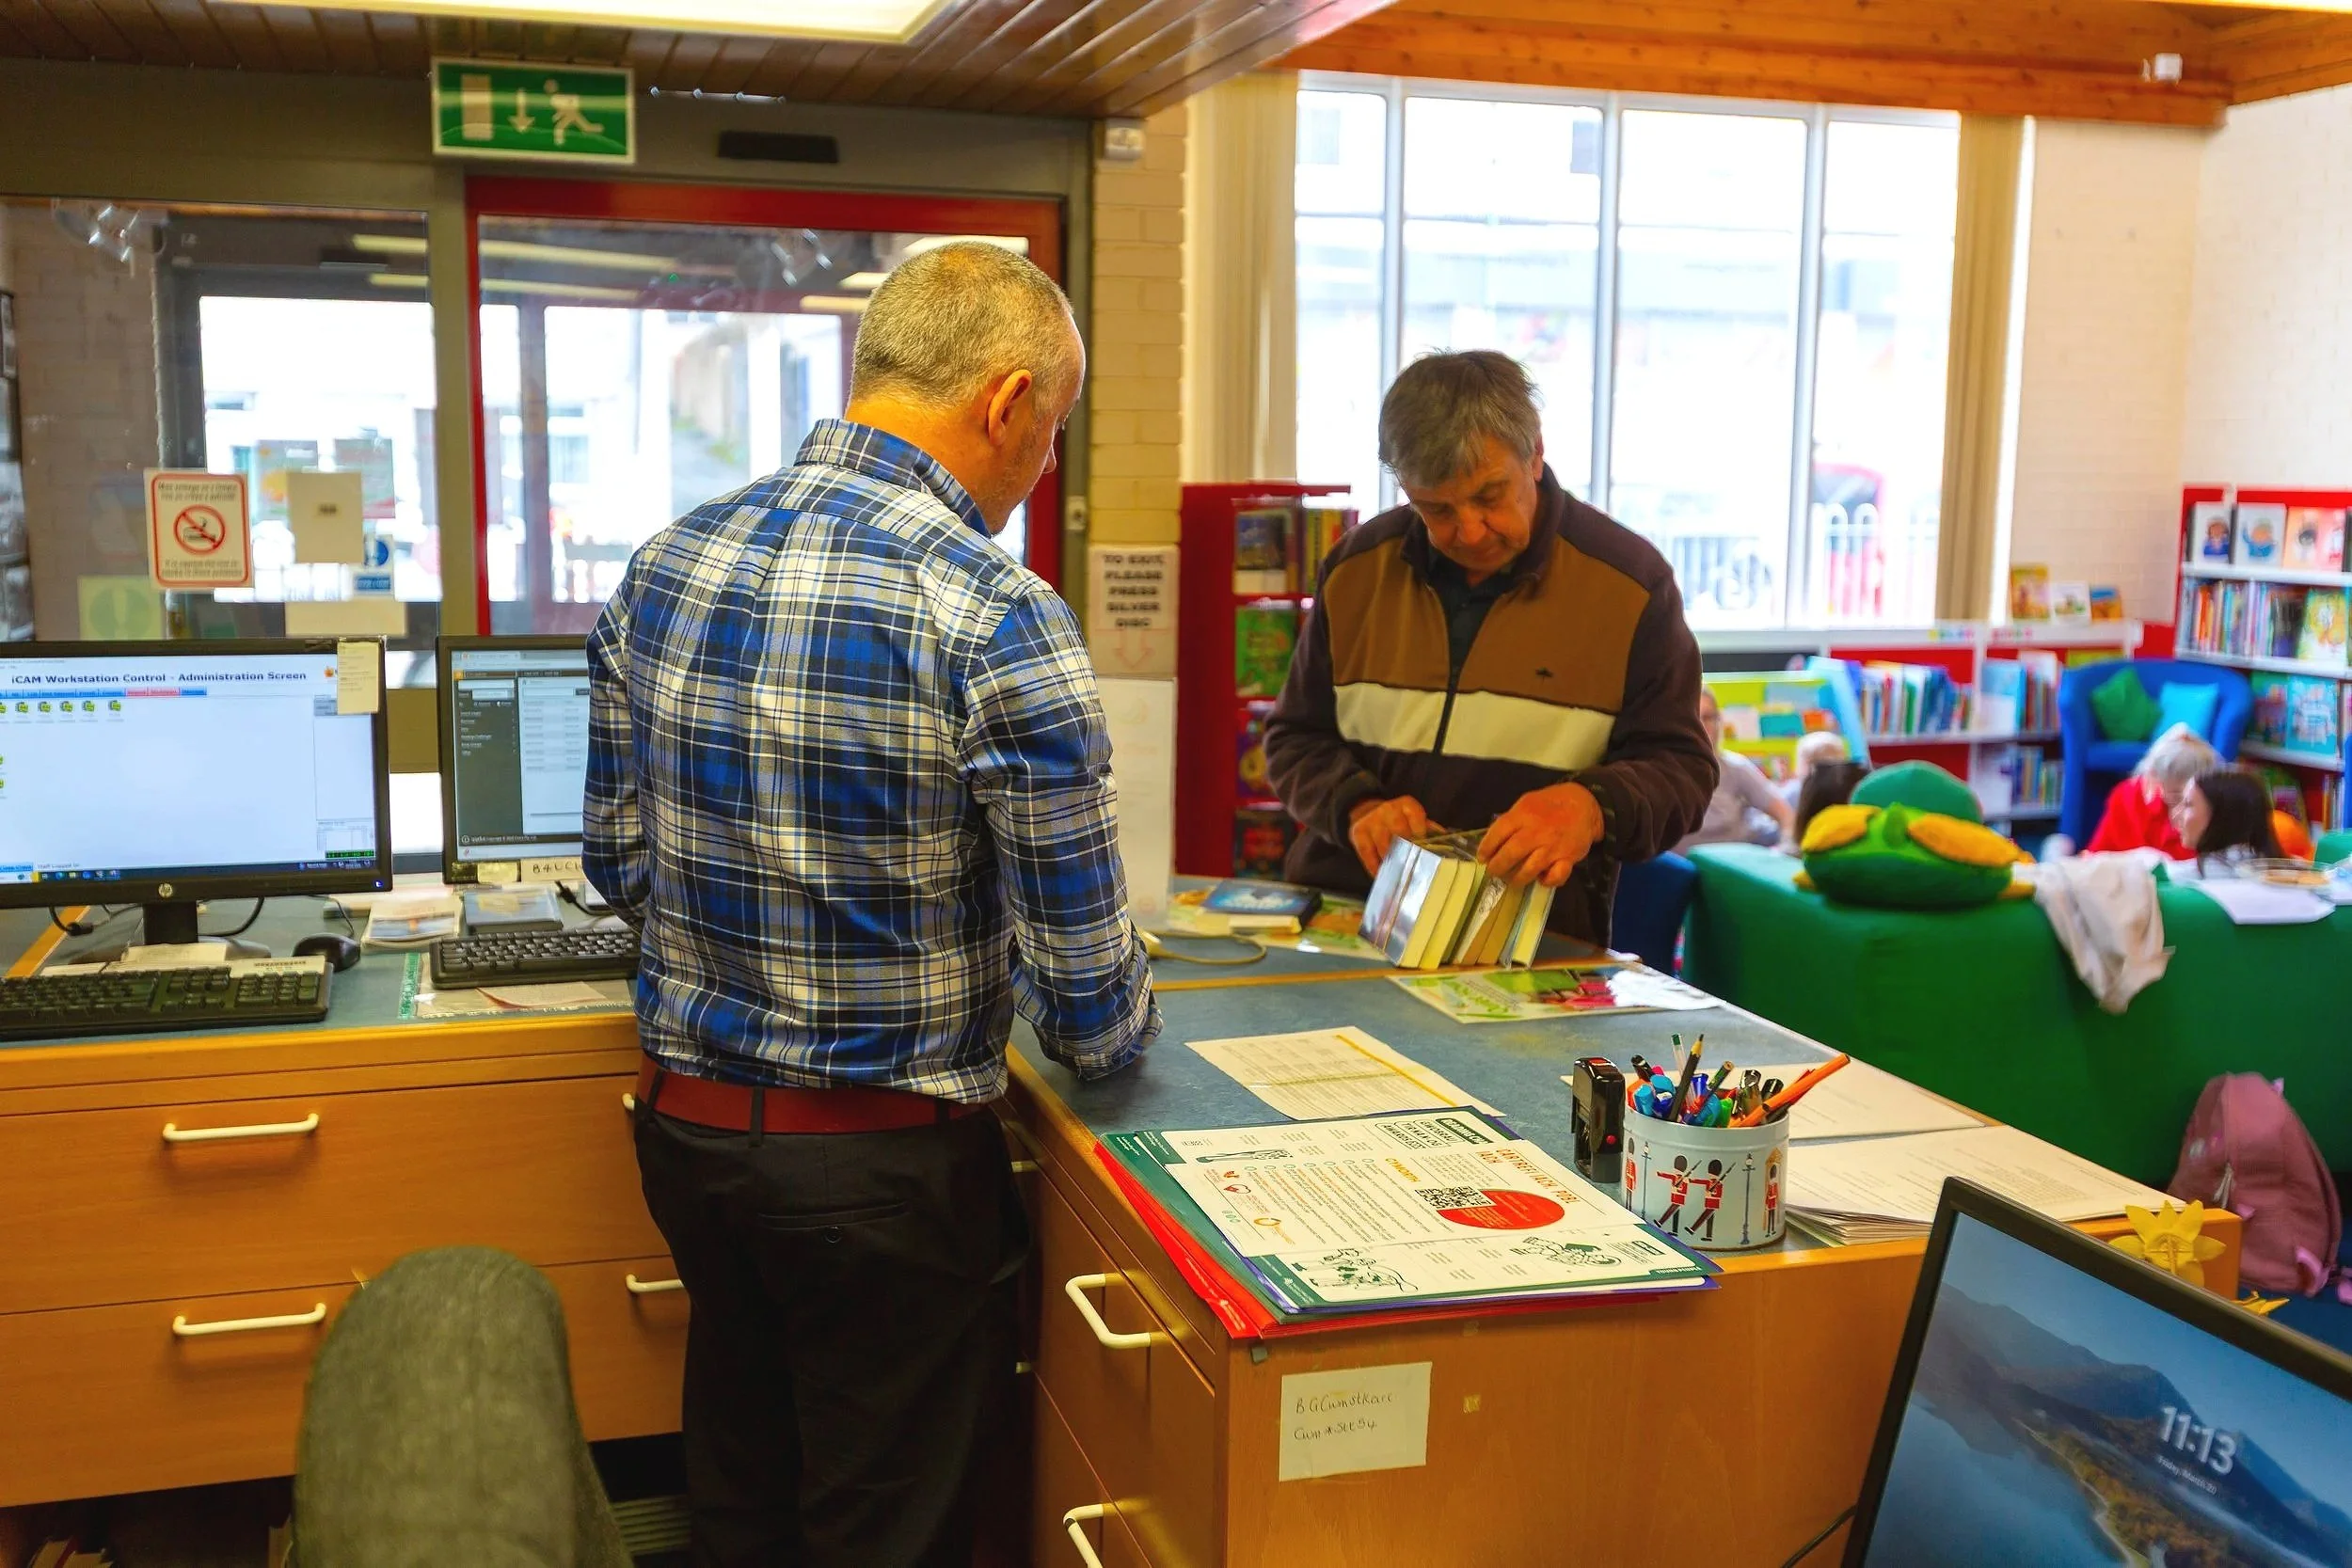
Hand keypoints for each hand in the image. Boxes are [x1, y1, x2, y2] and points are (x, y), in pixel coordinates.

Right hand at [1349, 795, 1435, 876]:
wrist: (1366, 811)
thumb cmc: (1397, 819)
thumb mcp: (1413, 818)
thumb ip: (1428, 829)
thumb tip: (1445, 842)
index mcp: (1405, 805)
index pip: (1416, 815)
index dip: (1421, 832)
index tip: (1425, 847)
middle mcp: (1387, 810)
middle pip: (1399, 832)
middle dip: (1407, 850)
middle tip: (1414, 866)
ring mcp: (1371, 821)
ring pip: (1384, 846)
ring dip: (1393, 862)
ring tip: (1401, 876)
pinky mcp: (1358, 833)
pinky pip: (1367, 854)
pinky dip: (1375, 867)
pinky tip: (1382, 875)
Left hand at [1479, 782, 1602, 887]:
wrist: (1584, 804)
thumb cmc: (1550, 804)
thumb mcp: (1527, 802)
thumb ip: (1511, 819)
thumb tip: (1493, 839)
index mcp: (1523, 815)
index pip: (1498, 833)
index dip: (1486, 848)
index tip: (1482, 858)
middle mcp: (1536, 832)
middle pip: (1510, 855)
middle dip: (1497, 867)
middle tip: (1493, 872)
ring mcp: (1552, 847)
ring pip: (1528, 870)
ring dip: (1516, 879)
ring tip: (1512, 880)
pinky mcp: (1568, 858)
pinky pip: (1555, 877)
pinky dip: (1547, 881)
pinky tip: (1541, 879)